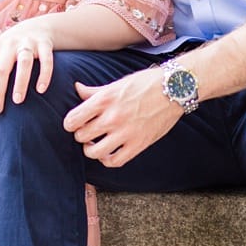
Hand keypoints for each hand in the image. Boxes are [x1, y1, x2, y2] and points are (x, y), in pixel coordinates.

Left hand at [0, 19, 58, 117]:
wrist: (36, 27)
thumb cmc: (11, 49)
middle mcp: (9, 44)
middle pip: (1, 69)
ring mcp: (28, 42)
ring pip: (23, 63)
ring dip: (20, 82)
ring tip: (18, 101)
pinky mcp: (44, 43)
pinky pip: (46, 59)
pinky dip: (45, 74)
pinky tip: (41, 89)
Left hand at [64, 68, 182, 167]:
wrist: (175, 89)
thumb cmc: (146, 83)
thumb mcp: (118, 83)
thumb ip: (95, 90)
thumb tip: (76, 88)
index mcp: (105, 99)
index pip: (72, 120)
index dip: (71, 123)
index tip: (77, 123)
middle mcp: (113, 117)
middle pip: (81, 136)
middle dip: (82, 134)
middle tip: (89, 131)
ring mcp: (125, 132)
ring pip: (93, 152)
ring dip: (91, 149)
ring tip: (96, 143)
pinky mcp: (138, 144)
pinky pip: (113, 161)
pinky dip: (107, 160)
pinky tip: (109, 152)